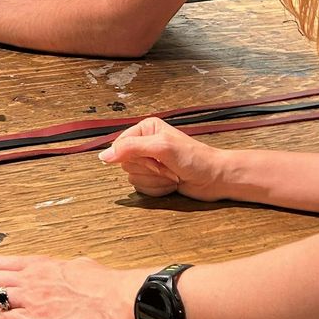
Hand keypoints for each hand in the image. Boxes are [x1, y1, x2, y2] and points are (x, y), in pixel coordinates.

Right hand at [99, 117, 228, 200]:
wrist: (214, 178)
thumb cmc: (194, 159)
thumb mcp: (161, 148)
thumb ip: (131, 148)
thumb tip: (104, 156)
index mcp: (145, 129)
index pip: (120, 145)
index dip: (134, 157)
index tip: (153, 159)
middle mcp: (145, 144)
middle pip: (126, 163)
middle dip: (148, 170)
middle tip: (167, 166)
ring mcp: (149, 162)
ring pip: (133, 178)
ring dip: (155, 181)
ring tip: (172, 175)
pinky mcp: (154, 178)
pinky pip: (142, 188)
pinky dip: (158, 189)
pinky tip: (172, 183)